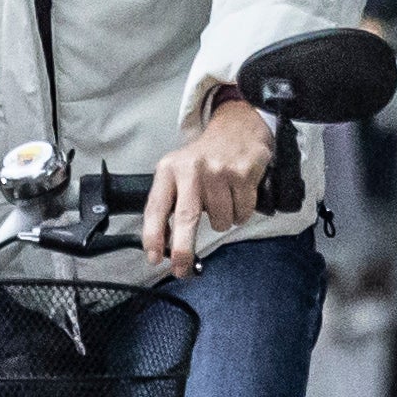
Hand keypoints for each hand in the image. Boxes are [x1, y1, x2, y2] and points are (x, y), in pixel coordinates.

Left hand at [147, 97, 276, 276]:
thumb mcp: (178, 171)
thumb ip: (169, 201)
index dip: (153, 236)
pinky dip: (241, 213)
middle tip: (182, 268)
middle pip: (186, 218)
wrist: (238, 127)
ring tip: (223, 202)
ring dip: (223, 221)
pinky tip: (238, 197)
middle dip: (183, 250)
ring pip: (220, 220)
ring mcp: (219, 171)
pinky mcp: (243, 174)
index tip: (154, 258)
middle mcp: (191, 169)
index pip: (156, 208)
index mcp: (169, 170)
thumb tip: (164, 242)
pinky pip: (242, 213)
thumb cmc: (205, 157)